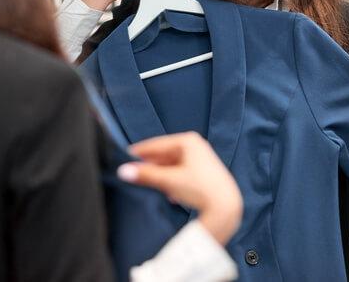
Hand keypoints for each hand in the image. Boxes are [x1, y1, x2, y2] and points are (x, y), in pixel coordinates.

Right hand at [117, 132, 242, 244]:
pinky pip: (181, 173)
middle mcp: (196, 146)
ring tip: (151, 186)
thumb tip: (123, 171)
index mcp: (188, 141)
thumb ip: (145, 175)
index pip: (156, 144)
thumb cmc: (200, 189)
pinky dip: (172, 181)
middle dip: (151, 167)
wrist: (225, 208)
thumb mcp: (169, 181)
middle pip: (164, 155)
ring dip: (161, 176)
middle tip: (134, 175)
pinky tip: (169, 194)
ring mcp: (201, 159)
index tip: (124, 158)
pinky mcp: (204, 173)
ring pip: (172, 166)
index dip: (139, 152)